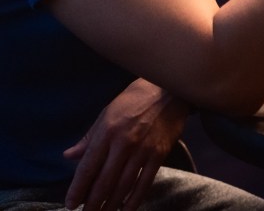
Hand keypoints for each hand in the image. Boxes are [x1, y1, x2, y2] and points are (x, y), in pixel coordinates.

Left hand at [64, 79, 190, 210]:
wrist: (169, 90)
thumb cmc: (134, 100)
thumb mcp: (107, 113)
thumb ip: (89, 138)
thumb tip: (69, 156)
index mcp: (107, 132)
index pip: (88, 167)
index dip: (78, 188)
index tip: (70, 204)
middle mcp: (124, 143)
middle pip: (105, 180)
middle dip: (93, 202)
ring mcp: (143, 150)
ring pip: (124, 185)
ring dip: (111, 204)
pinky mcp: (159, 153)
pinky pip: (145, 181)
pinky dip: (136, 198)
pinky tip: (127, 209)